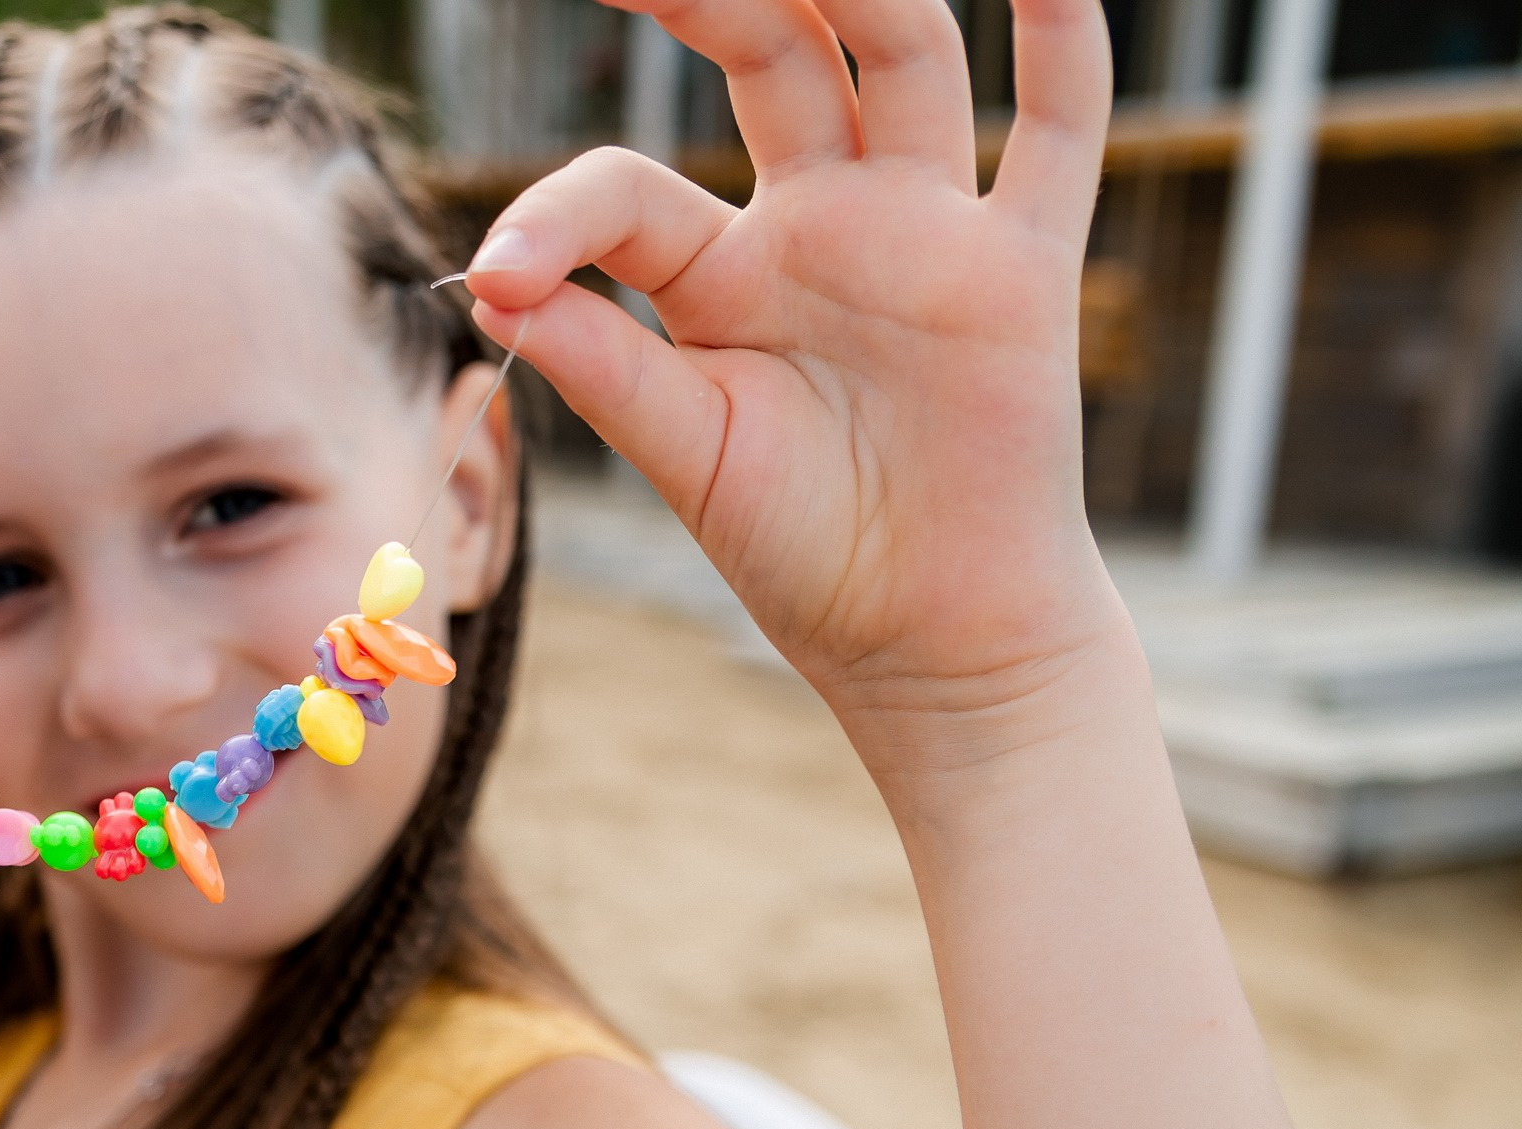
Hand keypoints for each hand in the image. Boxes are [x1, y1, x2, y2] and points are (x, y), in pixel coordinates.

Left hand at [466, 0, 1121, 758]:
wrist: (931, 642)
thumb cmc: (801, 552)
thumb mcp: (688, 456)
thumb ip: (603, 366)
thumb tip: (489, 289)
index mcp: (721, 272)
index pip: (631, 190)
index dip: (558, 215)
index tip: (495, 271)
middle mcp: (824, 222)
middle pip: (775, 58)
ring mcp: (928, 231)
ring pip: (905, 56)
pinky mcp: (1025, 268)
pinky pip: (1056, 131)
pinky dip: (1067, 39)